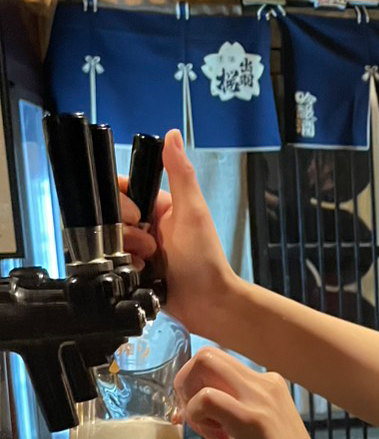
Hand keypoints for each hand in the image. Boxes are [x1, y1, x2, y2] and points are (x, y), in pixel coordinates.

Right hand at [117, 129, 238, 337]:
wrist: (208, 304)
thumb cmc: (205, 258)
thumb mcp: (193, 212)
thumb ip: (179, 174)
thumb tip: (171, 134)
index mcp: (159, 205)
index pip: (122, 190)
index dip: (120, 202)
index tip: (137, 216)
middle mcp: (146, 225)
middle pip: (111, 217)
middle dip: (127, 233)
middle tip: (151, 246)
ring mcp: (138, 249)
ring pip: (109, 240)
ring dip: (127, 252)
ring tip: (149, 262)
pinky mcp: (132, 270)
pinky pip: (111, 263)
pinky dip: (124, 268)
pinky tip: (142, 274)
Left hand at [175, 348, 337, 438]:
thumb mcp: (256, 433)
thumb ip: (230, 417)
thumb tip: (192, 413)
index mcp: (269, 385)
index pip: (218, 364)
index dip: (196, 386)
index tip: (197, 416)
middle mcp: (266, 383)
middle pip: (207, 355)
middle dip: (185, 383)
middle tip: (191, 417)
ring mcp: (260, 398)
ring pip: (205, 364)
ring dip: (190, 398)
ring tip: (208, 432)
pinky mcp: (252, 420)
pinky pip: (205, 398)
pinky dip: (196, 415)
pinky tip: (213, 438)